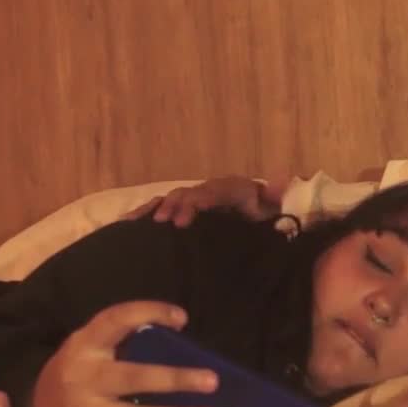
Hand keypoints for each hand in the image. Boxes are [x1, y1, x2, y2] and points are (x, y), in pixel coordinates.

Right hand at [31, 301, 219, 406]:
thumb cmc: (83, 368)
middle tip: (211, 381)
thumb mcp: (94, 344)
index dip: (149, 313)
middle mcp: (83, 377)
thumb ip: (126, 337)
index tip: (182, 318)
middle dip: (175, 379)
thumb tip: (179, 332)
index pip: (116, 320)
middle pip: (134, 377)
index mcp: (86, 344)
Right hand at [121, 176, 284, 226]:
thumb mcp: (275, 205)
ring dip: (157, 209)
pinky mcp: (186, 207)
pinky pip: (163, 206)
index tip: (182, 221)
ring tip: (142, 224)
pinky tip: (126, 223)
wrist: (261, 207)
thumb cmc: (265, 212)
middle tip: (162, 224)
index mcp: (233, 188)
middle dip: (174, 207)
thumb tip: (281, 182)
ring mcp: (196, 196)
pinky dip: (145, 213)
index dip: (196, 204)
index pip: (212, 193)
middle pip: (188, 194)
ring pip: (172, 198)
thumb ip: (278, 196)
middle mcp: (210, 188)